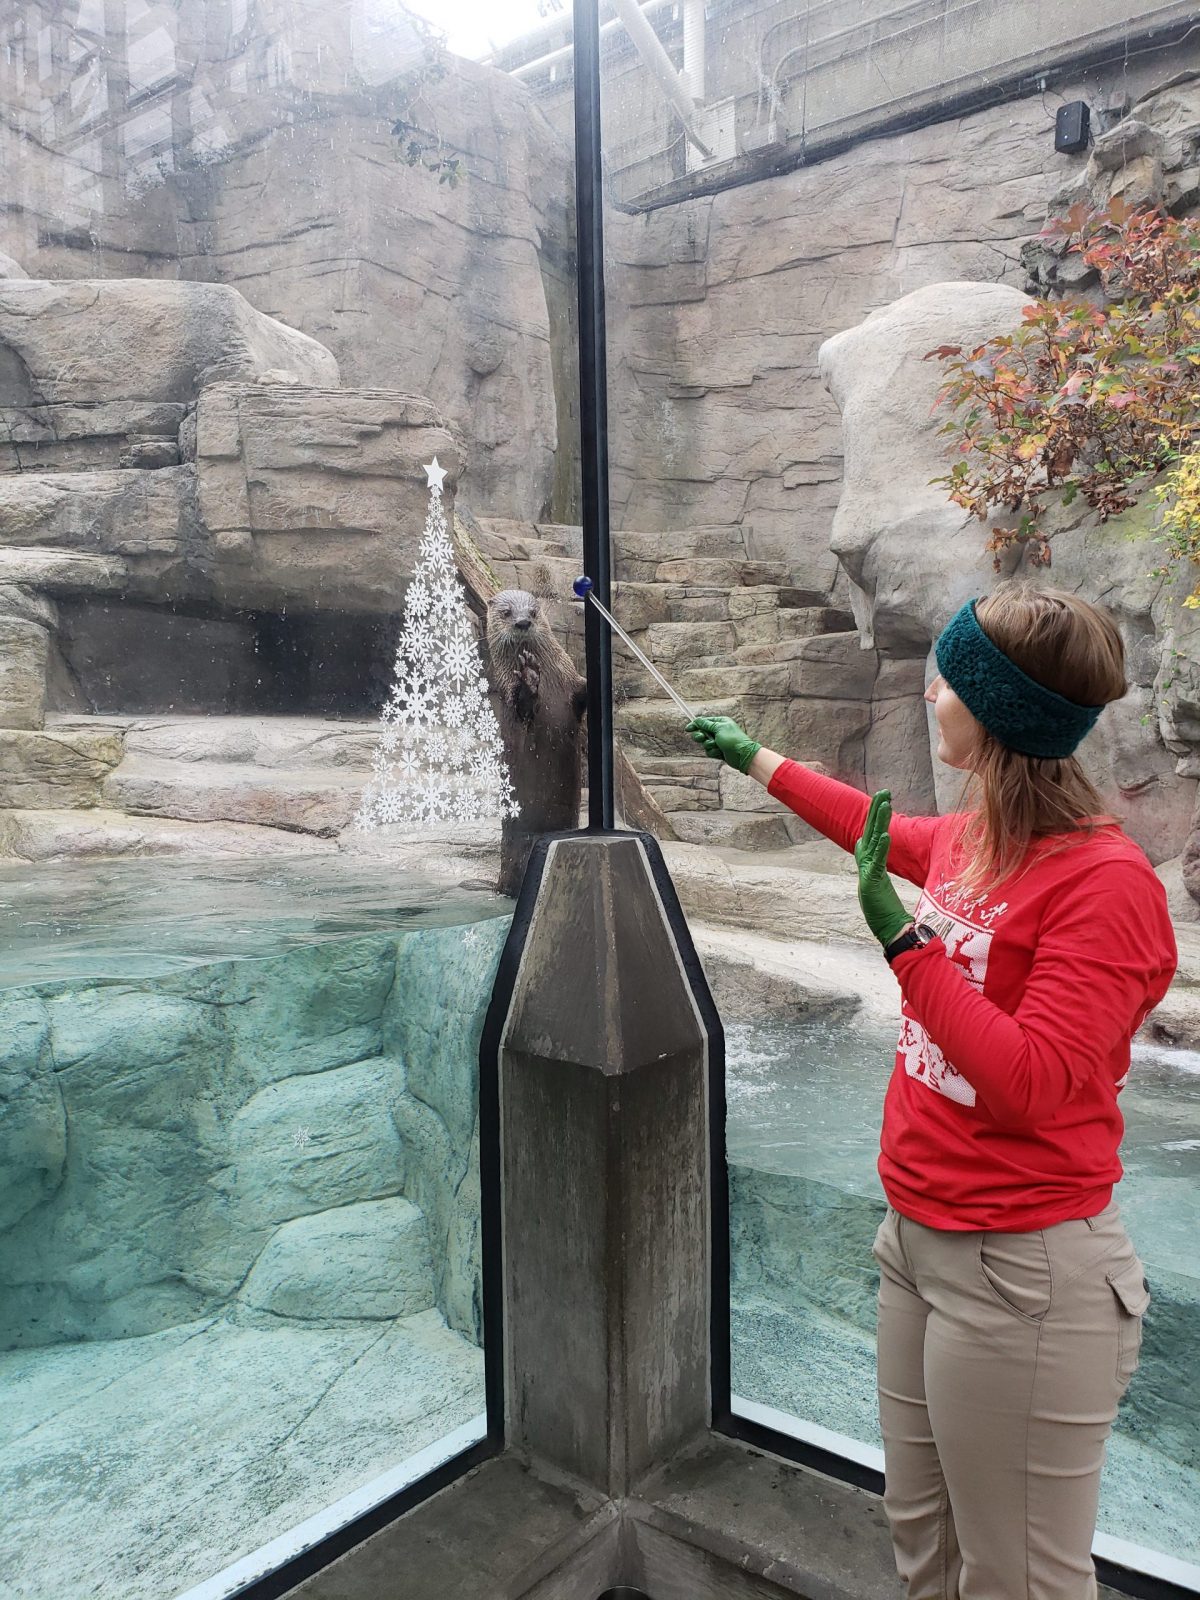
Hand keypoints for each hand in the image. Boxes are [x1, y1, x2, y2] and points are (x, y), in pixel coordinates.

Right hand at [686, 715, 760, 773]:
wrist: (742, 755)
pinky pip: (709, 751)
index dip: (695, 725)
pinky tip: (720, 752)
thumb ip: (706, 724)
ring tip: (717, 746)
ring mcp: (719, 741)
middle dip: (701, 736)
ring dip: (709, 745)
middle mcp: (719, 731)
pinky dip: (713, 752)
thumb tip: (697, 720)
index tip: (688, 729)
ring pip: (705, 743)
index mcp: (720, 722)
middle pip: (702, 732)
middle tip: (702, 738)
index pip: (704, 722)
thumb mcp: (718, 728)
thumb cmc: (733, 739)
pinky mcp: (718, 751)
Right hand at [854, 791, 912, 948]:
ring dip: (879, 821)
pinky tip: (886, 834)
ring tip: (885, 804)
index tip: (883, 798)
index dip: (876, 815)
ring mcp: (868, 871)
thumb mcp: (878, 878)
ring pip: (874, 840)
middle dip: (877, 810)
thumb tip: (878, 844)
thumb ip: (877, 860)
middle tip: (884, 791)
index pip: (872, 832)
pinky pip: (878, 861)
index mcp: (869, 860)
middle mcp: (866, 862)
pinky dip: (882, 847)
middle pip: (871, 830)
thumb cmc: (884, 906)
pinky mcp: (872, 881)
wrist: (886, 927)